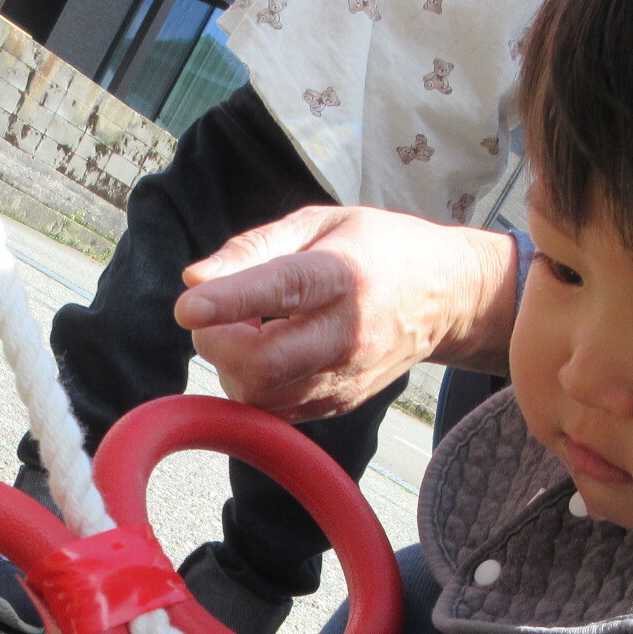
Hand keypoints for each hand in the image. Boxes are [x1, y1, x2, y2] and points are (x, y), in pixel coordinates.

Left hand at [174, 205, 517, 422]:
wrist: (445, 298)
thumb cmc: (376, 249)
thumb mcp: (320, 224)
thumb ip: (253, 248)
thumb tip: (193, 278)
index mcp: (343, 276)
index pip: (283, 291)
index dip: (230, 300)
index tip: (187, 306)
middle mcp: (347, 334)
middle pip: (262, 363)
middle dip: (216, 342)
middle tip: (212, 316)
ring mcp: (345, 378)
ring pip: (260, 394)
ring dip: (231, 365)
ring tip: (247, 329)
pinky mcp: (339, 403)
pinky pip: (275, 409)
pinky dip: (253, 384)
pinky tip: (268, 351)